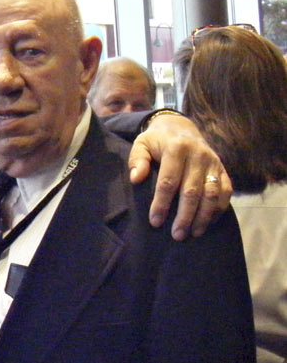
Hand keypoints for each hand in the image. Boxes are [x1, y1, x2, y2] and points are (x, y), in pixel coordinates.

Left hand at [128, 112, 230, 240]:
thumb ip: (137, 160)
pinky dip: (218, 210)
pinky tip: (207, 223)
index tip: (155, 222)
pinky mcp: (223, 169)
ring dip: (204, 216)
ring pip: (212, 194)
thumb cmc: (157, 141)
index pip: (169, 181)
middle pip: (192, 191)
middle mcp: (198, 155)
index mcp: (176, 148)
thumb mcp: (142, 143)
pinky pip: (226, 192)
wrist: (181, 127)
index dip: (162, 203)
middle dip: (185, 216)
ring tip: (193, 233)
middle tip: (176, 235)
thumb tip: (136, 179)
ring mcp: (213, 163)